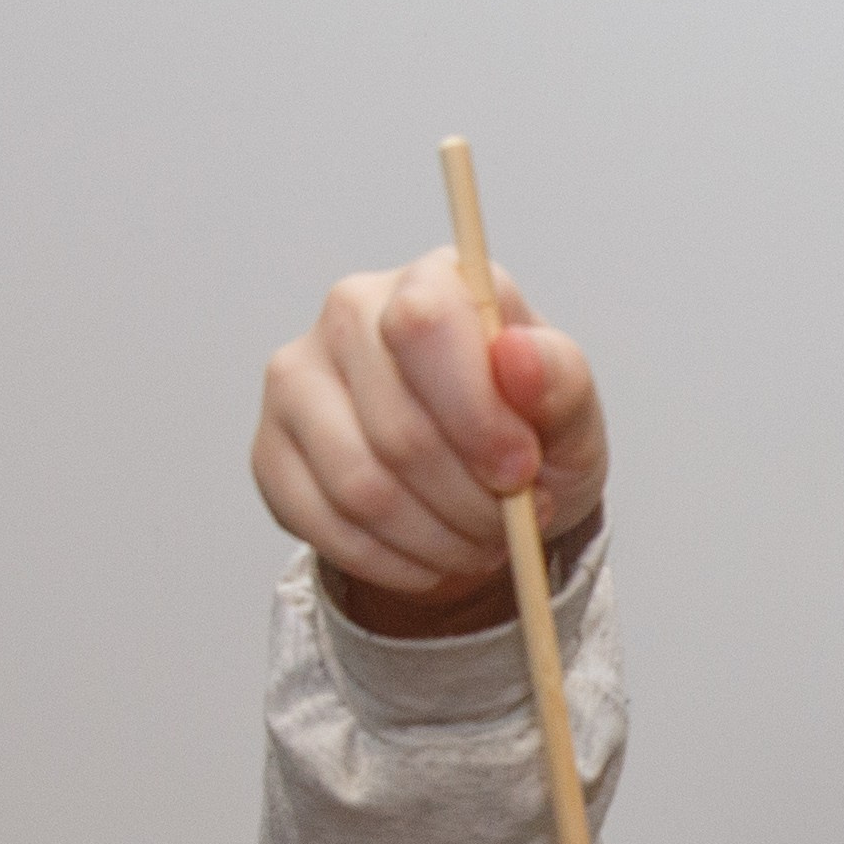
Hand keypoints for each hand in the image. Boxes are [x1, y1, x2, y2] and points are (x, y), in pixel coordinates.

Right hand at [253, 249, 608, 632]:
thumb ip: (560, 380)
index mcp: (430, 280)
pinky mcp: (271, 451)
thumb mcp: (572, 412)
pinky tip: (431, 556)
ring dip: (436, 541)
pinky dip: (394, 563)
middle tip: (510, 525)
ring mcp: (297, 380)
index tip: (523, 470)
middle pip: (398, 430)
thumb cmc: (530, 431)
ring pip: (360, 488)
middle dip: (471, 502)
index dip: (477, 415)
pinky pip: (326, 528)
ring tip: (478, 541)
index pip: (424, 326)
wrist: (485, 482)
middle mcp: (348, 312)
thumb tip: (517, 354)